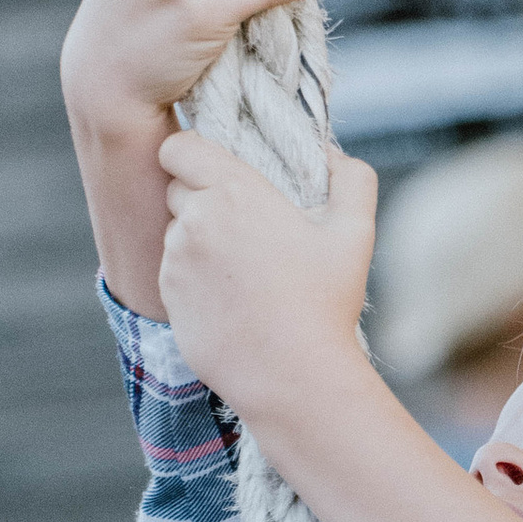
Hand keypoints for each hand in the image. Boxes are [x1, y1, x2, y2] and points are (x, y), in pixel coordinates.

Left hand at [157, 132, 376, 425]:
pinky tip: (230, 298)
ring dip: (197, 239)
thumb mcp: (355, 232)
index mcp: (233, 192)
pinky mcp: (167, 298)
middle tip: (242, 224)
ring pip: (174, 233)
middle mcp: (194, 221)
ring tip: (241, 269)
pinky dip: (192, 278)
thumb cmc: (326, 302)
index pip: (177, 146)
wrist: (292, 375)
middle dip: (200, 196)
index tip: (213, 167)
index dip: (191, 152)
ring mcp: (175, 262)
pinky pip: (172, 273)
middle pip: (176, 188)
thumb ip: (352, 178)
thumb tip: (331, 154)